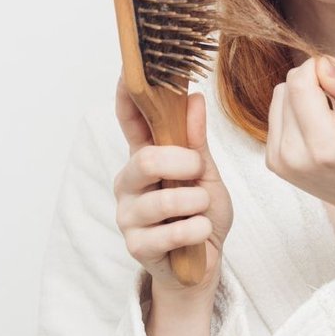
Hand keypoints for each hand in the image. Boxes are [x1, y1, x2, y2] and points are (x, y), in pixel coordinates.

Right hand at [111, 74, 232, 298]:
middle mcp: (129, 183)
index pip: (129, 121)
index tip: (130, 71)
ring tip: (201, 210)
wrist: (205, 264)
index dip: (128, 96)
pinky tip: (199, 233)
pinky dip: (197, 229)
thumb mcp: (206, 174)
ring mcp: (128, 215)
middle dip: (182, 163)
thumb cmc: (202, 215)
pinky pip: (172, 231)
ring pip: (163, 199)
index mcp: (144, 158)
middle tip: (198, 171)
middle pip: (146, 159)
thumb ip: (196, 141)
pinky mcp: (136, 245)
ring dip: (196, 203)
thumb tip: (195, 99)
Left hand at [266, 56, 334, 224]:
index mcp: (322, 145)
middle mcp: (293, 154)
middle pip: (288, 87)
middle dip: (314, 79)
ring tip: (332, 112)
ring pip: (280, 96)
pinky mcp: (273, 161)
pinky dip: (296, 110)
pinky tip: (319, 125)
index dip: (321, 67)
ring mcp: (279, 160)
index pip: (299, 83)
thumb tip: (322, 65)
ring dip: (303, 94)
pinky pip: (277, 114)